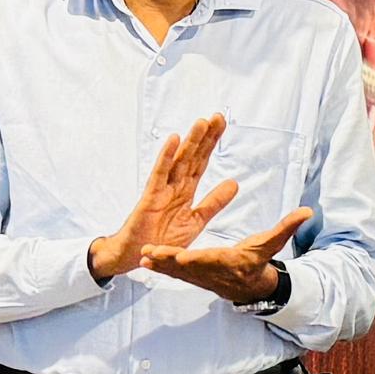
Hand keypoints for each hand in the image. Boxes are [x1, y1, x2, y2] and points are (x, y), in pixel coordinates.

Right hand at [90, 115, 240, 283]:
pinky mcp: (150, 198)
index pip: (201, 162)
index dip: (211, 144)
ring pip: (179, 161)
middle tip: (217, 117)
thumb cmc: (162, 239)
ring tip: (201, 123)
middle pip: (192, 157)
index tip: (222, 125)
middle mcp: (174, 186)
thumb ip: (213, 203)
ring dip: (190, 142)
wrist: (140, 257)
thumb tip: (234, 184)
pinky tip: (174, 140)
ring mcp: (162, 190)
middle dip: (205, 137)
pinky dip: (166, 157)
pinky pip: (159, 174)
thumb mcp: (196, 221)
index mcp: (185, 191)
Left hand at [143, 205, 309, 311]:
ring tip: (143, 256)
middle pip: (189, 267)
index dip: (198, 260)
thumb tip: (307, 212)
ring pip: (178, 271)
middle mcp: (214, 272)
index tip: (184, 257)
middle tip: (152, 254)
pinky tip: (144, 261)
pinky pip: (175, 273)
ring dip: (160, 264)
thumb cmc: (259, 261)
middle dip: (170, 261)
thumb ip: (287, 227)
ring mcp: (202, 277)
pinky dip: (160, 267)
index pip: (214, 260)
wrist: (251, 287)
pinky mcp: (193, 277)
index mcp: (232, 262)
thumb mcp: (272, 244)